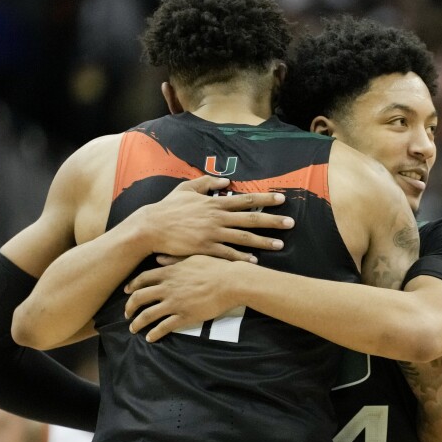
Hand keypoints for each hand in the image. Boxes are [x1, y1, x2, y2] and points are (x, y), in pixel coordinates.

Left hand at [124, 255, 241, 340]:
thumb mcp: (192, 258)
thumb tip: (159, 259)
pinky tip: (150, 338)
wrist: (231, 282)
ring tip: (133, 329)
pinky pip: (164, 327)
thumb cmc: (216, 268)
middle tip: (127, 313)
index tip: (126, 292)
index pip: (142, 279)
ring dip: (137, 323)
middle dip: (129, 307)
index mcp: (168, 273)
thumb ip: (173, 260)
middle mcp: (167, 288)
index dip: (131, 286)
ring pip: (148, 315)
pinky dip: (155, 334)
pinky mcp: (185, 316)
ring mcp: (175, 303)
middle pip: (139, 298)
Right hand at [132, 176, 292, 261]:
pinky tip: (255, 261)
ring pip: (243, 238)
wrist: (150, 227)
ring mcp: (212, 233)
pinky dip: (242, 258)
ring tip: (280, 244)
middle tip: (291, 223)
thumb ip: (206, 182)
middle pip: (250, 218)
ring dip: (263, 241)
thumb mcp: (186, 189)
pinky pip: (227, 254)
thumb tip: (226, 180)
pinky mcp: (205, 248)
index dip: (265, 199)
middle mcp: (217, 217)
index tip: (282, 199)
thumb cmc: (168, 207)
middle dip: (272, 220)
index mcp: (214, 202)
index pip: (245, 199)